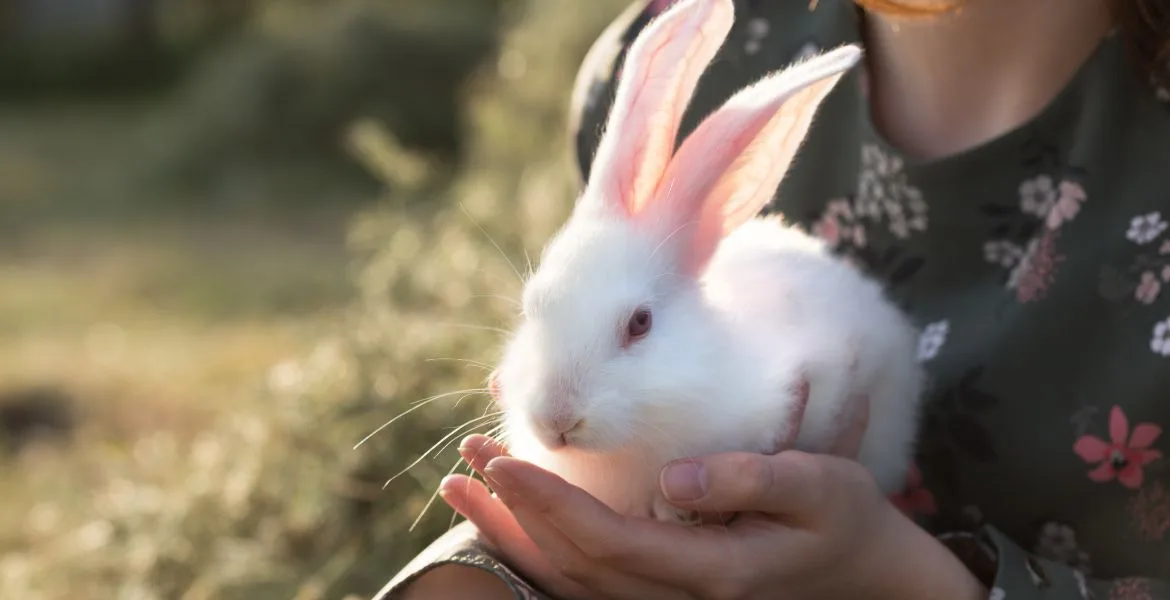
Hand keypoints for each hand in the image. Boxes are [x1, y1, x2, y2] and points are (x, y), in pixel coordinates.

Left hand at [440, 397, 985, 599]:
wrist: (869, 571)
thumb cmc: (845, 516)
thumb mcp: (817, 485)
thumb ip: (747, 479)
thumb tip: (671, 478)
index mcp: (713, 569)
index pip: (608, 541)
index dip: (550, 503)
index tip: (504, 460)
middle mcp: (682, 597)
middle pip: (574, 566)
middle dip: (515, 513)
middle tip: (468, 459)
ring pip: (572, 582)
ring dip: (515, 535)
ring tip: (465, 487)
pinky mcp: (667, 591)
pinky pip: (589, 582)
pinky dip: (542, 553)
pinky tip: (514, 520)